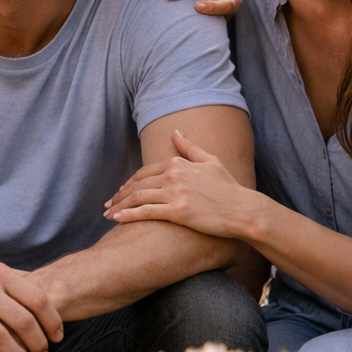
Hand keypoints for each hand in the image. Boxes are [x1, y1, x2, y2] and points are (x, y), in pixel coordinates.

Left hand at [103, 129, 260, 237]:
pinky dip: (128, 215)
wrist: (244, 210)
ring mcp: (175, 193)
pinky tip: (118, 219)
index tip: (120, 192)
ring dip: (119, 206)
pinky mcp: (178, 212)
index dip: (129, 183)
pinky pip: (146, 212)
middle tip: (108, 205)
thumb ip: (189, 148)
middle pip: (137, 185)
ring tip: (108, 215)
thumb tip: (175, 132)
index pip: (144, 173)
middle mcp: (173, 175)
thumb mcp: (210, 161)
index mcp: (177, 163)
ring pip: (137, 198)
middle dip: (119, 196)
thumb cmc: (228, 187)